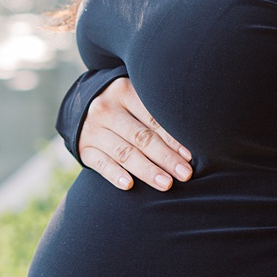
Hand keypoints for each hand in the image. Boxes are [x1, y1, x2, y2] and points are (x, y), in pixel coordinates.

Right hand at [79, 76, 191, 191]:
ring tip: (166, 184)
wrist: (83, 108)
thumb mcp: (135, 97)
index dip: (172, 138)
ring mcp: (92, 130)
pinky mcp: (83, 149)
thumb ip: (156, 112)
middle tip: (184, 174)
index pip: (152, 118)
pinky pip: (100, 164)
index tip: (190, 156)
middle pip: (140, 137)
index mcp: (123, 92)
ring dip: (146, 170)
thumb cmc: (123, 106)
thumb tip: (192, 135)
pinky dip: (115, 175)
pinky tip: (129, 185)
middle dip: (165, 157)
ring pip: (123, 153)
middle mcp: (105, 109)